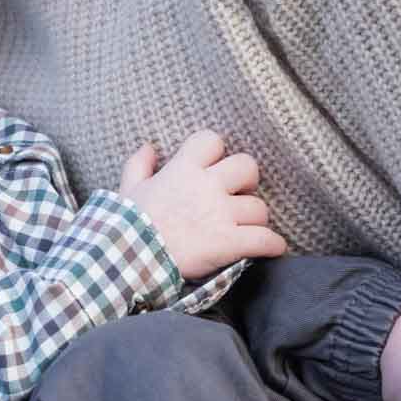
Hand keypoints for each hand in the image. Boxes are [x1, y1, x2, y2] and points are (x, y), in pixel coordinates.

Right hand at [119, 130, 285, 278]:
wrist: (128, 260)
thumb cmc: (128, 225)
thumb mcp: (128, 189)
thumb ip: (139, 164)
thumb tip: (150, 147)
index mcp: (183, 169)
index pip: (211, 140)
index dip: (216, 152)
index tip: (213, 166)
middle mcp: (206, 186)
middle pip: (247, 166)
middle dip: (247, 181)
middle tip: (239, 195)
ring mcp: (220, 214)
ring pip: (259, 208)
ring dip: (256, 220)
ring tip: (248, 230)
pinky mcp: (229, 242)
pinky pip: (265, 239)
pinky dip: (273, 244)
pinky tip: (272, 248)